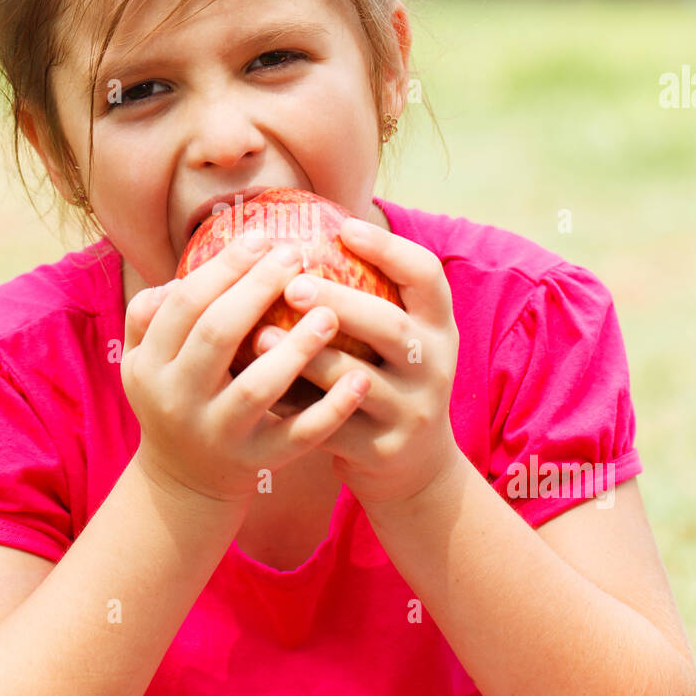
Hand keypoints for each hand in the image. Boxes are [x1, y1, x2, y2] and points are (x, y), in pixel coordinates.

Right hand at [120, 237, 368, 505]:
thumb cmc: (175, 396)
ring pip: (258, 388)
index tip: (262, 238)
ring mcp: (220, 434)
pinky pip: (299, 435)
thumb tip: (182, 271)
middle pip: (217, 334)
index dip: (223, 268)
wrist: (184, 480)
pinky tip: (360, 378)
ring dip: (297, 347)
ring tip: (331, 312)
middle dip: (257, 290)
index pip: (185, 304)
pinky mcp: (259, 461)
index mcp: (150, 366)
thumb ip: (148, 314)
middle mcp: (179, 400)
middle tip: (296, 257)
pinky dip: (331, 408)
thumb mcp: (144, 361)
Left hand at [250, 216, 463, 508]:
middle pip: (393, 327)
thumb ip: (369, 295)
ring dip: (307, 356)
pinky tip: (257, 386)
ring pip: (358, 380)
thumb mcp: (397, 340)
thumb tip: (305, 228)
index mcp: (437, 327)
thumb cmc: (387, 381)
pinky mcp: (382, 450)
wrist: (413, 468)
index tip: (344, 226)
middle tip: (291, 285)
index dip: (389, 248)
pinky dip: (294, 405)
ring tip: (258, 337)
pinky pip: (332, 425)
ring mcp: (411, 411)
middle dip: (342, 303)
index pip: (427, 276)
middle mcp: (434, 365)